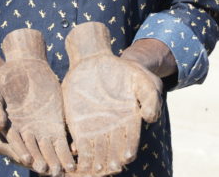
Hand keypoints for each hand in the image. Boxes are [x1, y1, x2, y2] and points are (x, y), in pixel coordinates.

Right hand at [0, 29, 74, 175]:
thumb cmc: (5, 78)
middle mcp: (24, 132)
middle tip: (49, 171)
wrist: (25, 66)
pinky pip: (60, 140)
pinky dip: (66, 150)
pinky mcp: (54, 124)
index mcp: (7, 128)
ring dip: (54, 161)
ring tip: (62, 170)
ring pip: (47, 150)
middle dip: (40, 162)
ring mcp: (39, 129)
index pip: (13, 145)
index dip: (20, 152)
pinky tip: (73, 156)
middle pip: (32, 152)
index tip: (28, 159)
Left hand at [62, 22, 162, 175]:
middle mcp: (112, 128)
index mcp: (129, 122)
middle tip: (108, 167)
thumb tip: (150, 119)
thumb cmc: (123, 70)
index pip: (129, 143)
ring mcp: (95, 126)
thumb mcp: (143, 79)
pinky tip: (76, 154)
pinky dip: (78, 152)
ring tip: (92, 168)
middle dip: (110, 163)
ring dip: (94, 163)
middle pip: (112, 153)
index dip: (127, 151)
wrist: (96, 61)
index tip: (124, 158)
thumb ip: (151, 98)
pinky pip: (78, 142)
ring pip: (95, 152)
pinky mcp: (78, 123)